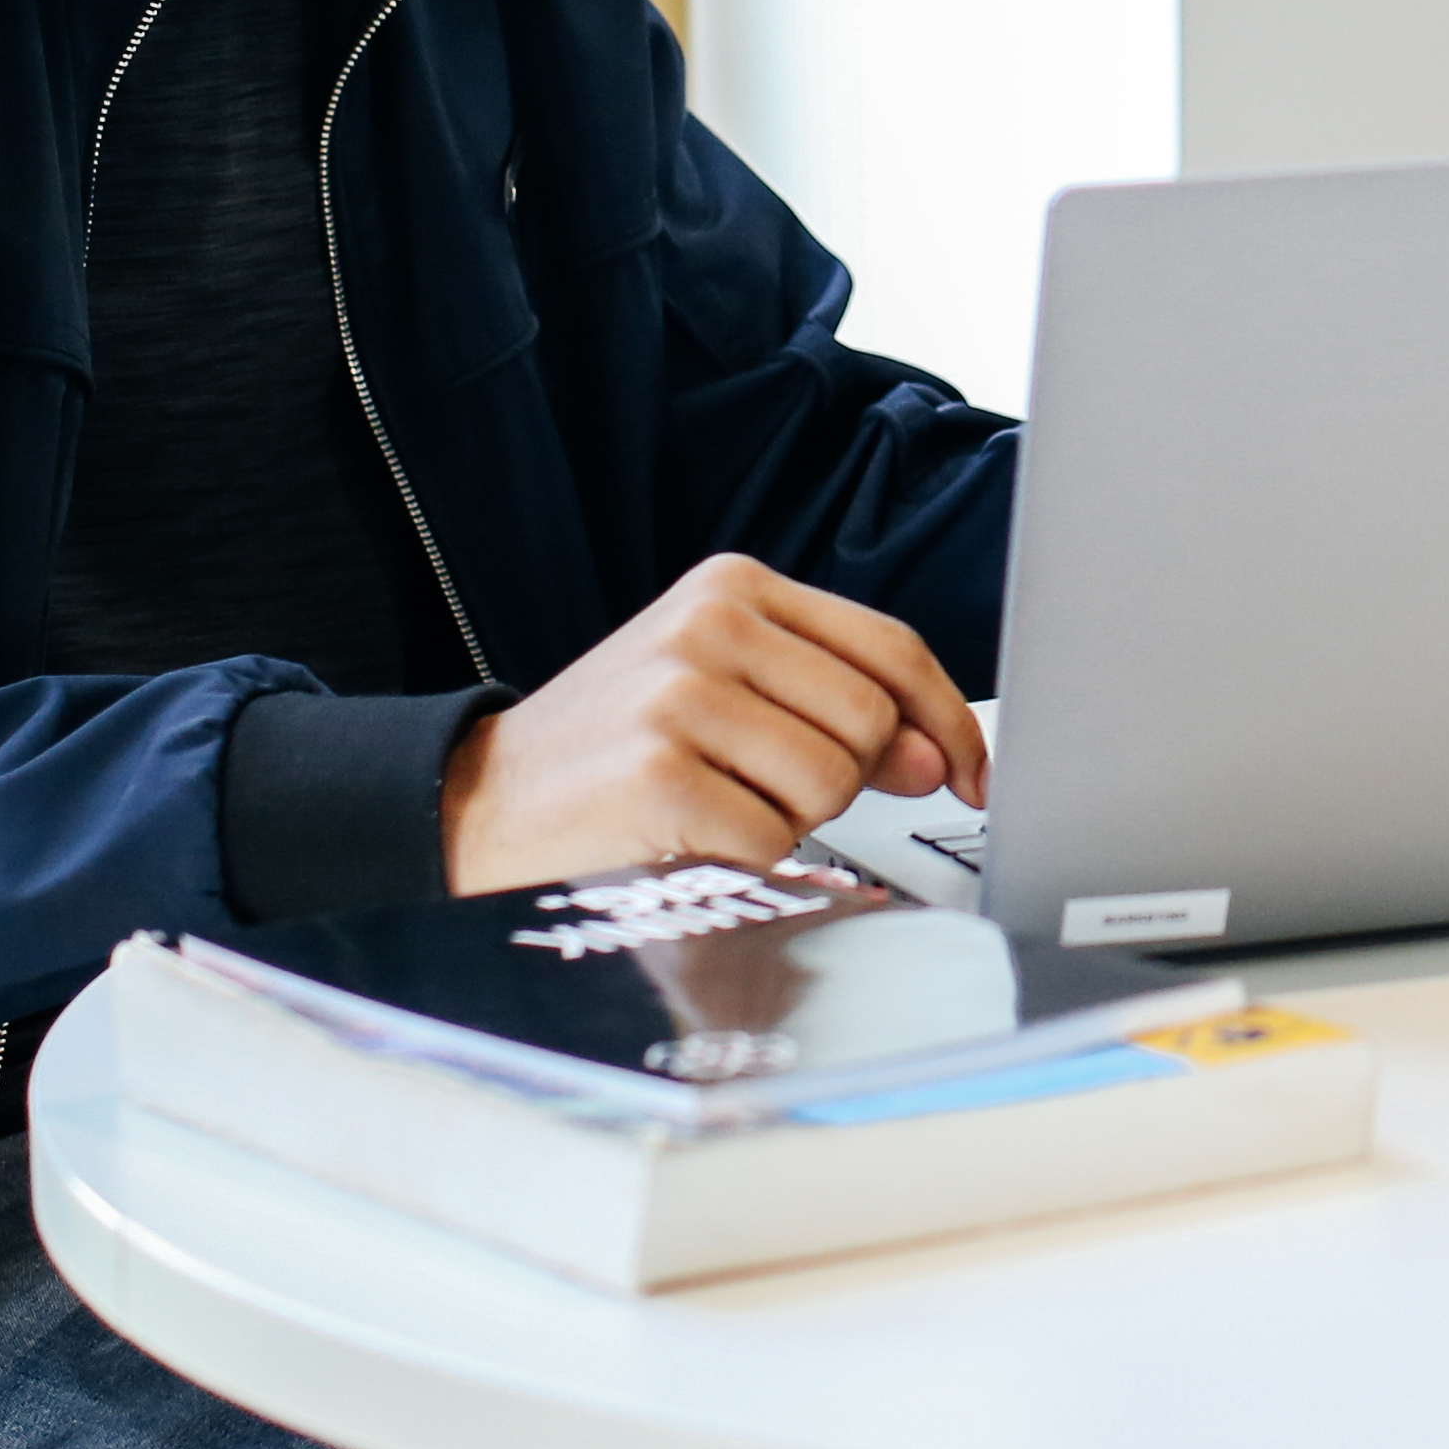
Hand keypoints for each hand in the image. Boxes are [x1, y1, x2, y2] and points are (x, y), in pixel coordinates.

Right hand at [438, 553, 987, 894]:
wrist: (478, 805)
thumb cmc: (616, 751)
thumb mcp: (724, 695)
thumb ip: (831, 707)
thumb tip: (933, 753)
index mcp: (733, 588)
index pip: (889, 648)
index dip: (946, 721)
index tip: (970, 774)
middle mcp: (708, 625)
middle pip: (868, 722)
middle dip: (839, 779)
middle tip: (760, 791)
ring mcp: (679, 696)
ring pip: (828, 782)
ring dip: (788, 821)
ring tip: (713, 805)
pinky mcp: (659, 775)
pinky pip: (772, 840)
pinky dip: (744, 861)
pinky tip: (684, 837)